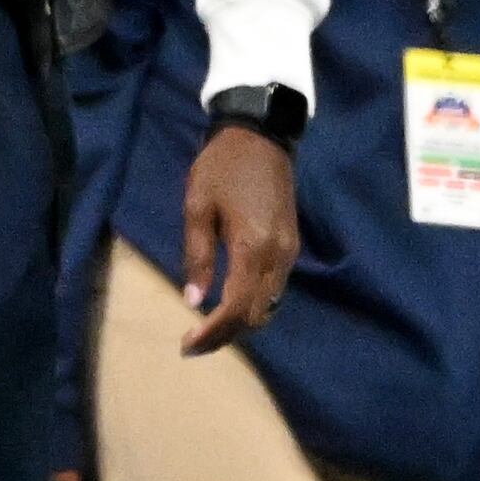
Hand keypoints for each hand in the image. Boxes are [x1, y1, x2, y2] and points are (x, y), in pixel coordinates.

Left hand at [179, 123, 297, 352]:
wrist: (261, 136)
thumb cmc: (222, 167)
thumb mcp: (198, 207)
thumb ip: (197, 256)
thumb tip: (194, 300)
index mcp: (253, 246)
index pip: (236, 306)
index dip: (212, 332)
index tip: (187, 344)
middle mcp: (278, 256)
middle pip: (256, 315)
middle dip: (226, 336)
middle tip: (193, 344)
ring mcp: (289, 252)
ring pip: (269, 306)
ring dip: (240, 324)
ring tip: (209, 331)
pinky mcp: (292, 246)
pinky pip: (275, 289)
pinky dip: (253, 306)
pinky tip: (230, 305)